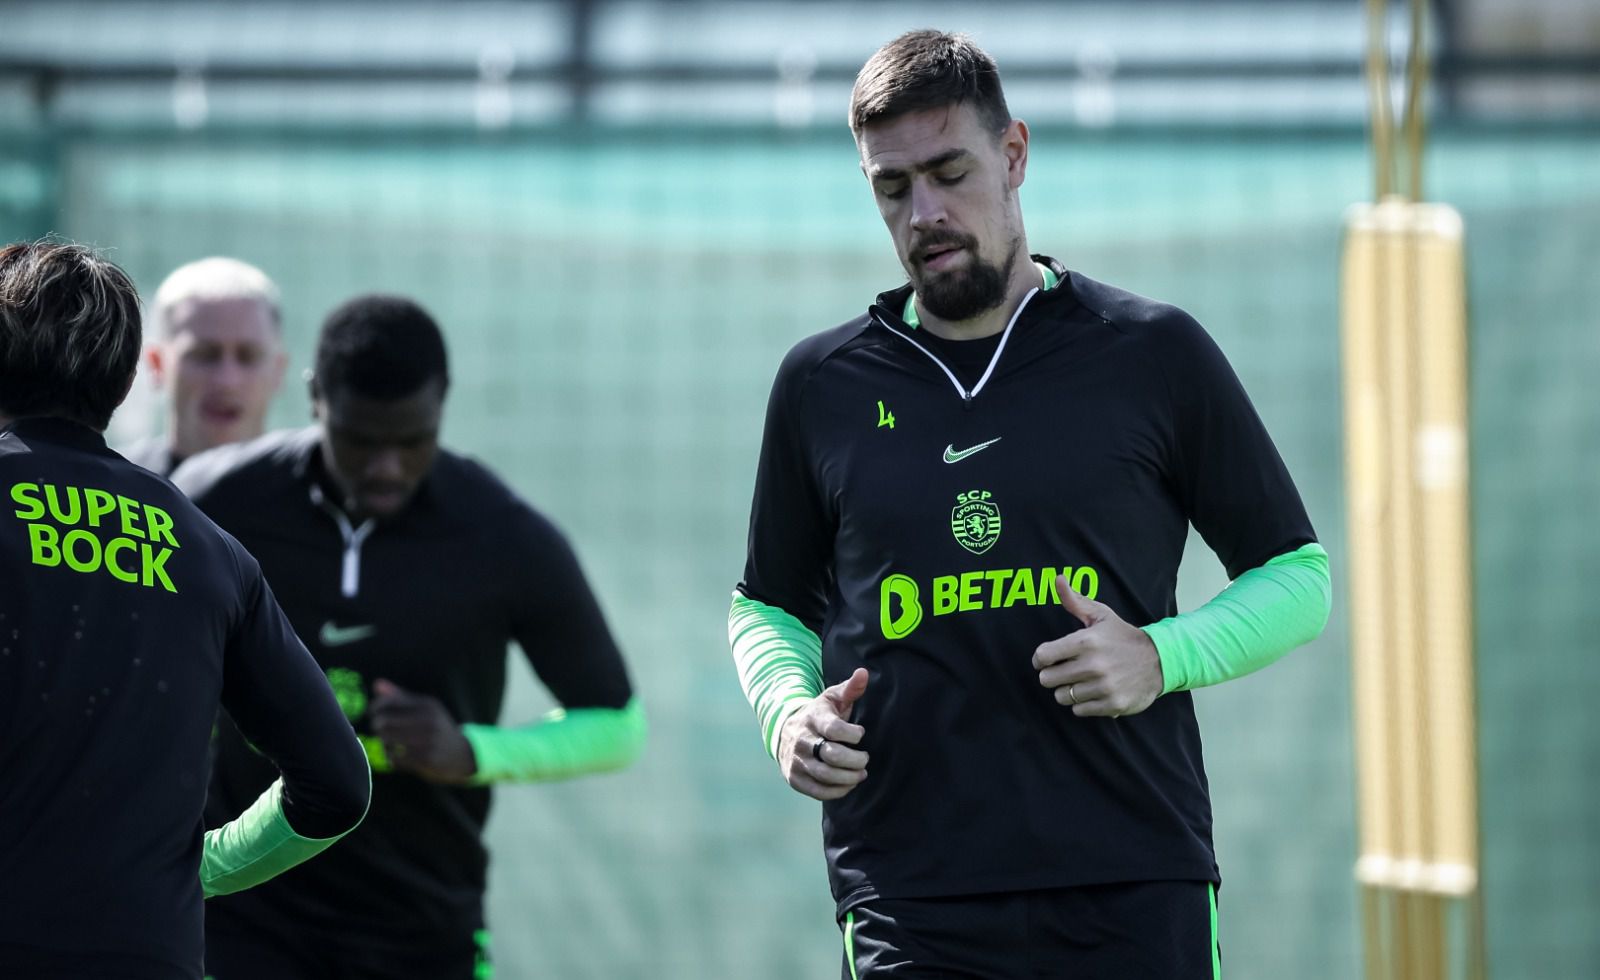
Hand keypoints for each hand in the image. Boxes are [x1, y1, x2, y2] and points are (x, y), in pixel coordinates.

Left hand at [369, 678, 477, 782]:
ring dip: (384, 742)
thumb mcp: (425, 709)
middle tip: (380, 730)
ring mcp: (428, 741)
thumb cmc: (437, 728)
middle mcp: (429, 721)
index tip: (372, 713)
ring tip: (389, 743)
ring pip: (387, 740)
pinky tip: (397, 756)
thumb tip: (376, 684)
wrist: (462, 754)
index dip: (375, 706)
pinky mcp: (426, 759)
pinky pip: (394, 757)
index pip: (391, 700)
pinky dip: (391, 757)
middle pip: (384, 721)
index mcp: (428, 705)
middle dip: (377, 726)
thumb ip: (400, 696)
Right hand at [775, 668, 870, 800]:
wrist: (784, 730)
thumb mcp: (831, 698)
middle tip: (865, 759)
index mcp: (813, 718)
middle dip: (855, 760)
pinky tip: (848, 785)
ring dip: (848, 778)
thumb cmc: (818, 714)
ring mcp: (796, 760)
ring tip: (861, 774)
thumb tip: (864, 673)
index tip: (860, 734)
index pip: (834, 729)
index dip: (852, 734)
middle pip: (832, 755)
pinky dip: (837, 791)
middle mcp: (802, 740)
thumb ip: (850, 688)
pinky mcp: (794, 778)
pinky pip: (817, 790)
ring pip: (825, 775)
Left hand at [1032, 578, 1163, 717]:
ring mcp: (1103, 686)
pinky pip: (1079, 710)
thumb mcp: (1101, 615)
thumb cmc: (1123, 637)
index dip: (1040, 659)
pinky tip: (1092, 692)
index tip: (1046, 659)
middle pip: (1047, 680)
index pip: (1043, 656)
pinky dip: (1082, 704)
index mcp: (1086, 641)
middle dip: (1052, 675)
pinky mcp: (1112, 704)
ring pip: (1062, 697)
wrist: (1160, 661)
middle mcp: (1093, 665)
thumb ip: (1075, 601)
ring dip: (1067, 690)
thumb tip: (1057, 580)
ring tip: (1079, 681)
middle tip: (1063, 671)